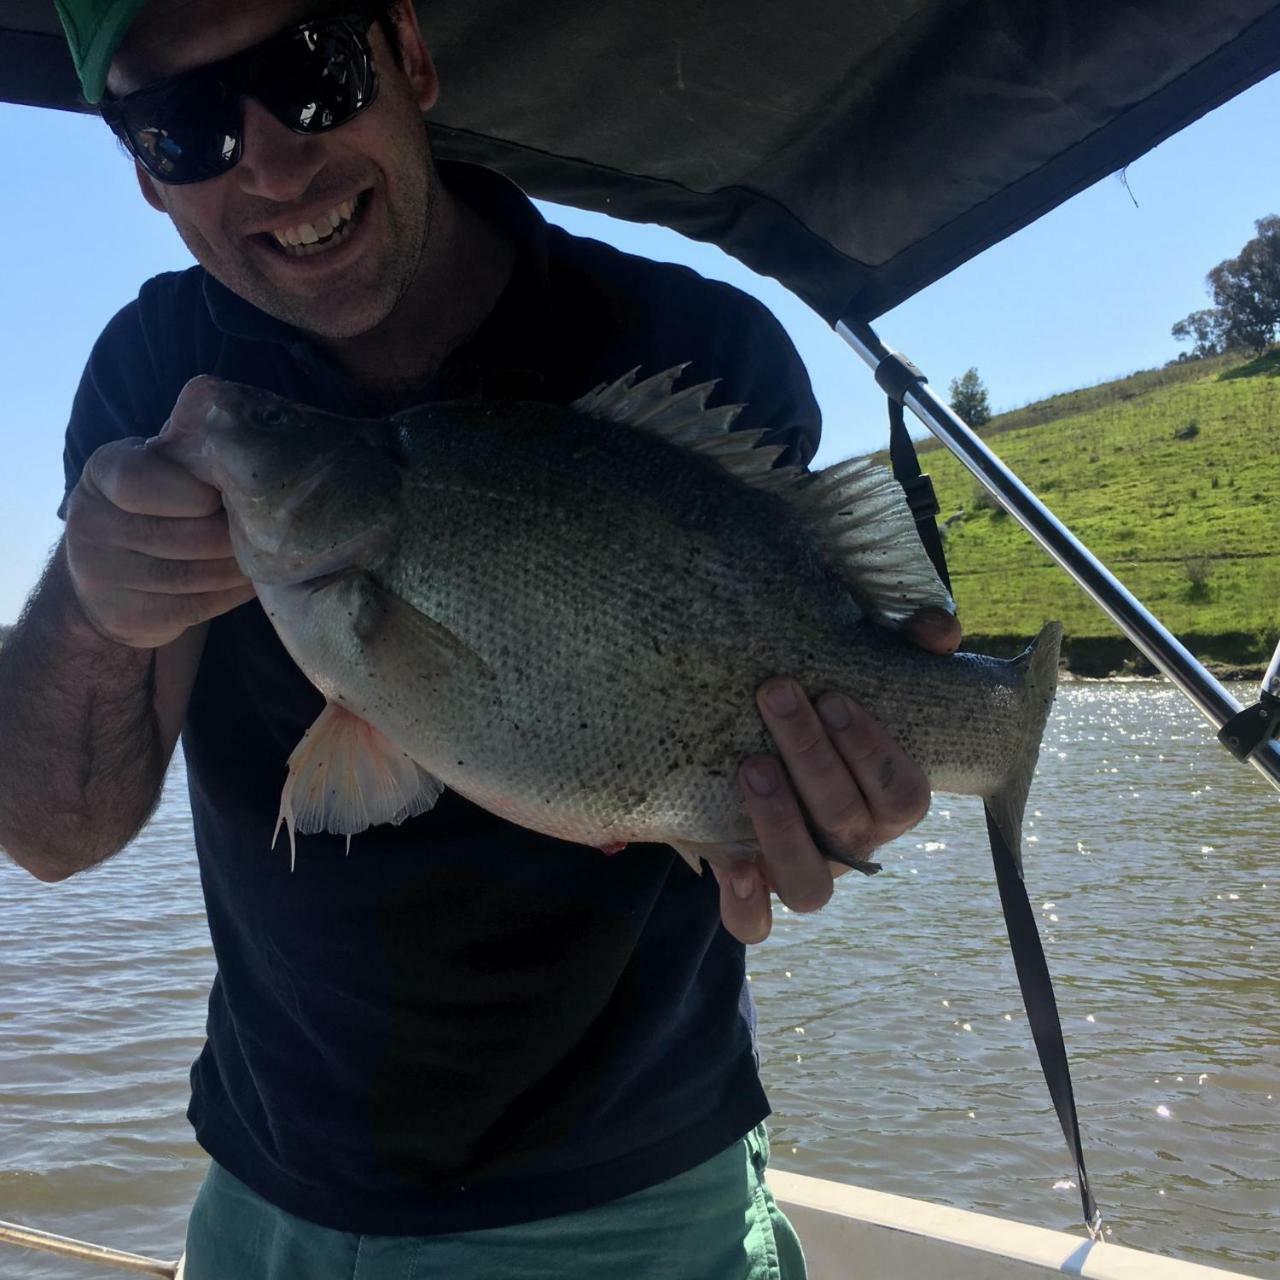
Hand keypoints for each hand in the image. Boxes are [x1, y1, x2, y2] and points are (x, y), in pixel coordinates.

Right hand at [63, 438, 255, 648]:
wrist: (109, 578)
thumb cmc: (153, 507)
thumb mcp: (158, 469)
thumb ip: (187, 454)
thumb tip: (230, 430)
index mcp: (101, 474)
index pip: (138, 481)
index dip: (191, 493)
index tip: (220, 498)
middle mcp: (90, 523)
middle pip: (177, 535)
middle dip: (229, 535)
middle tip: (263, 532)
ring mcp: (100, 575)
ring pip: (190, 574)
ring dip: (237, 567)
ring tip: (264, 557)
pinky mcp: (124, 615)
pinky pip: (193, 606)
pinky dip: (231, 594)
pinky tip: (250, 583)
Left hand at [712, 606, 961, 942]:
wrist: (756, 739)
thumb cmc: (822, 707)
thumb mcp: (861, 668)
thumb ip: (908, 643)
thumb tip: (939, 631)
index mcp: (887, 803)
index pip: (903, 796)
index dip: (874, 752)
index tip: (835, 697)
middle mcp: (853, 844)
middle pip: (846, 821)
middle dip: (811, 755)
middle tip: (776, 694)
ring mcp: (806, 870)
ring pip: (811, 884)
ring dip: (782, 825)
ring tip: (751, 765)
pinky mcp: (755, 887)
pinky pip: (757, 923)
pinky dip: (747, 906)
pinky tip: (729, 864)